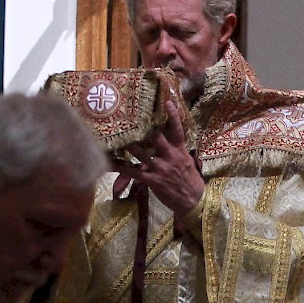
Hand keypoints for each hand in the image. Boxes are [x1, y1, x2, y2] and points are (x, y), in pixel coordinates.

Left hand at [118, 90, 202, 218]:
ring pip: (141, 152)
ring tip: (116, 136)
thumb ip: (175, 149)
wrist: (193, 200)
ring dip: (128, 145)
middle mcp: (170, 156)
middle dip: (143, 128)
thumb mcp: (186, 161)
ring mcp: (161, 168)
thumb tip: (165, 136)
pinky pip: (134, 172)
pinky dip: (121, 168)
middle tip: (130, 116)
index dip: (172, 115)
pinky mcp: (153, 180)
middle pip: (156, 137)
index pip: (177, 130)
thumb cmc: (189, 179)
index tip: (167, 102)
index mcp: (180, 150)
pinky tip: (111, 163)